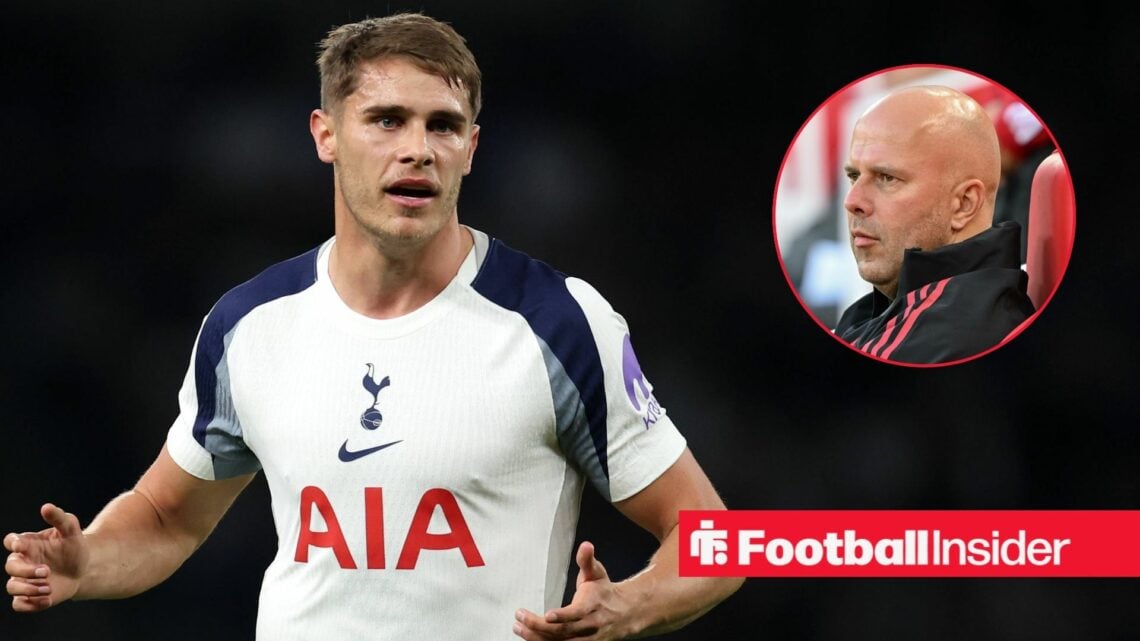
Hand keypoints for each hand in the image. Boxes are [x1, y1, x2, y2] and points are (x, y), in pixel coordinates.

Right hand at [5, 503, 88, 611]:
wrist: (83, 569)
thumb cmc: (73, 546)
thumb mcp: (71, 530)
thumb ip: (59, 518)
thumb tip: (45, 507)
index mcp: (28, 544)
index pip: (11, 541)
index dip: (13, 543)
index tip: (21, 545)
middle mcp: (22, 562)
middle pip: (11, 566)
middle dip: (26, 571)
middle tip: (46, 571)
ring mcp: (23, 580)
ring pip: (12, 587)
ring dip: (28, 589)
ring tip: (49, 588)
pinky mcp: (29, 596)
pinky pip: (19, 604)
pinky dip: (30, 604)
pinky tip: (47, 600)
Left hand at [513, 541, 633, 639]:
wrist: (624, 613)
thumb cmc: (603, 591)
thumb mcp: (597, 573)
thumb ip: (587, 560)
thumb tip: (586, 545)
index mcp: (593, 605)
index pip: (577, 613)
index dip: (563, 616)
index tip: (546, 615)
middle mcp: (590, 626)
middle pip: (564, 631)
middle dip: (539, 626)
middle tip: (519, 617)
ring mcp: (586, 639)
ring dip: (537, 638)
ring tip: (518, 628)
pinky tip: (529, 637)